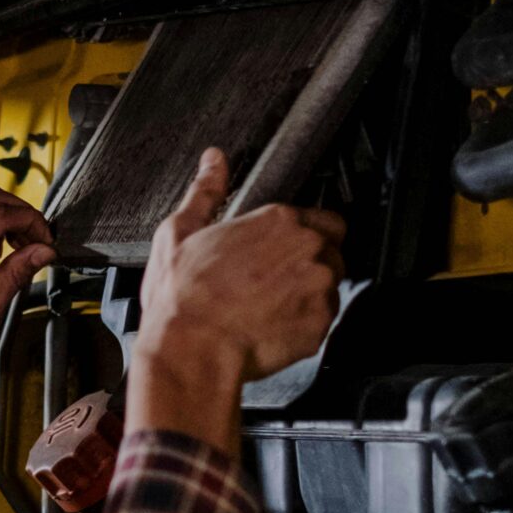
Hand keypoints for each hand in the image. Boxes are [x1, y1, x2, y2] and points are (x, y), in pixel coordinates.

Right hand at [129, 149, 343, 454]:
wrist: (191, 350)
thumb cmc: (182, 297)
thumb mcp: (180, 232)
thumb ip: (205, 191)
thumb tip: (213, 161)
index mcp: (277, 221)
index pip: (324, 219)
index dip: (305, 236)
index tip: (285, 252)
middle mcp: (307, 248)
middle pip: (332, 252)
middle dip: (309, 264)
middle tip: (272, 282)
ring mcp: (318, 287)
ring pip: (330, 287)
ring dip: (308, 295)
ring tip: (268, 308)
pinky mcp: (320, 325)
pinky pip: (323, 321)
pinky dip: (303, 325)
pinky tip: (271, 327)